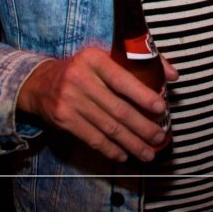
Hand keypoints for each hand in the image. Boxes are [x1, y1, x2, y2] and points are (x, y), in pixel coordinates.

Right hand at [16, 47, 177, 161]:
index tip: (161, 108)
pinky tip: (124, 155)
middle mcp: (81, 79)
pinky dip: (110, 149)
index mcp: (94, 59)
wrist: (40, 82)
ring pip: (107, 127)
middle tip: (159, 137)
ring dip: (131, 143)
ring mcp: (70, 101)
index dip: (143, 95)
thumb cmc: (83, 68)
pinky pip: (92, 138)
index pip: (122, 79)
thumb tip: (173, 75)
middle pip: (118, 108)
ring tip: (148, 152)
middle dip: (142, 126)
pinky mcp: (63, 120)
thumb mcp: (105, 56)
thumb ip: (140, 62)